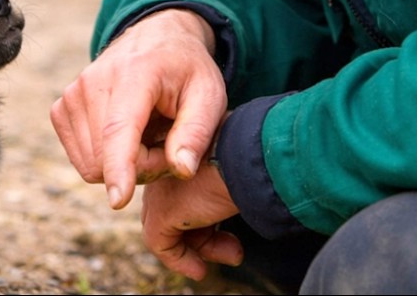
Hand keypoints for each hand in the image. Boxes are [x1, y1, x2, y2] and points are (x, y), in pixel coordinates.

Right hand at [50, 9, 227, 208]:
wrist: (155, 38)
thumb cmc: (187, 70)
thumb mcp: (209, 95)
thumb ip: (197, 132)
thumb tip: (182, 170)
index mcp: (134, 74)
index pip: (119, 129)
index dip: (119, 168)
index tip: (118, 200)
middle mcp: (93, 82)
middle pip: (106, 159)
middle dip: (142, 167)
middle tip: (169, 149)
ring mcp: (72, 95)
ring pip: (91, 165)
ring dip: (125, 165)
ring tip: (151, 139)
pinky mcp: (61, 109)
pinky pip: (82, 160)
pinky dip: (106, 159)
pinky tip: (129, 137)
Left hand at [141, 156, 242, 280]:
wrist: (252, 156)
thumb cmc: (255, 156)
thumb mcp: (242, 168)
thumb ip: (229, 182)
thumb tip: (230, 201)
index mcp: (185, 148)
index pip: (187, 188)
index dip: (209, 214)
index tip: (231, 229)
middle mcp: (168, 164)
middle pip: (178, 209)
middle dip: (207, 233)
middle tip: (234, 247)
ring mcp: (161, 187)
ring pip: (170, 227)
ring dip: (203, 248)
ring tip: (233, 256)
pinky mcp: (162, 211)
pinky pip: (161, 244)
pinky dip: (180, 261)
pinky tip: (200, 270)